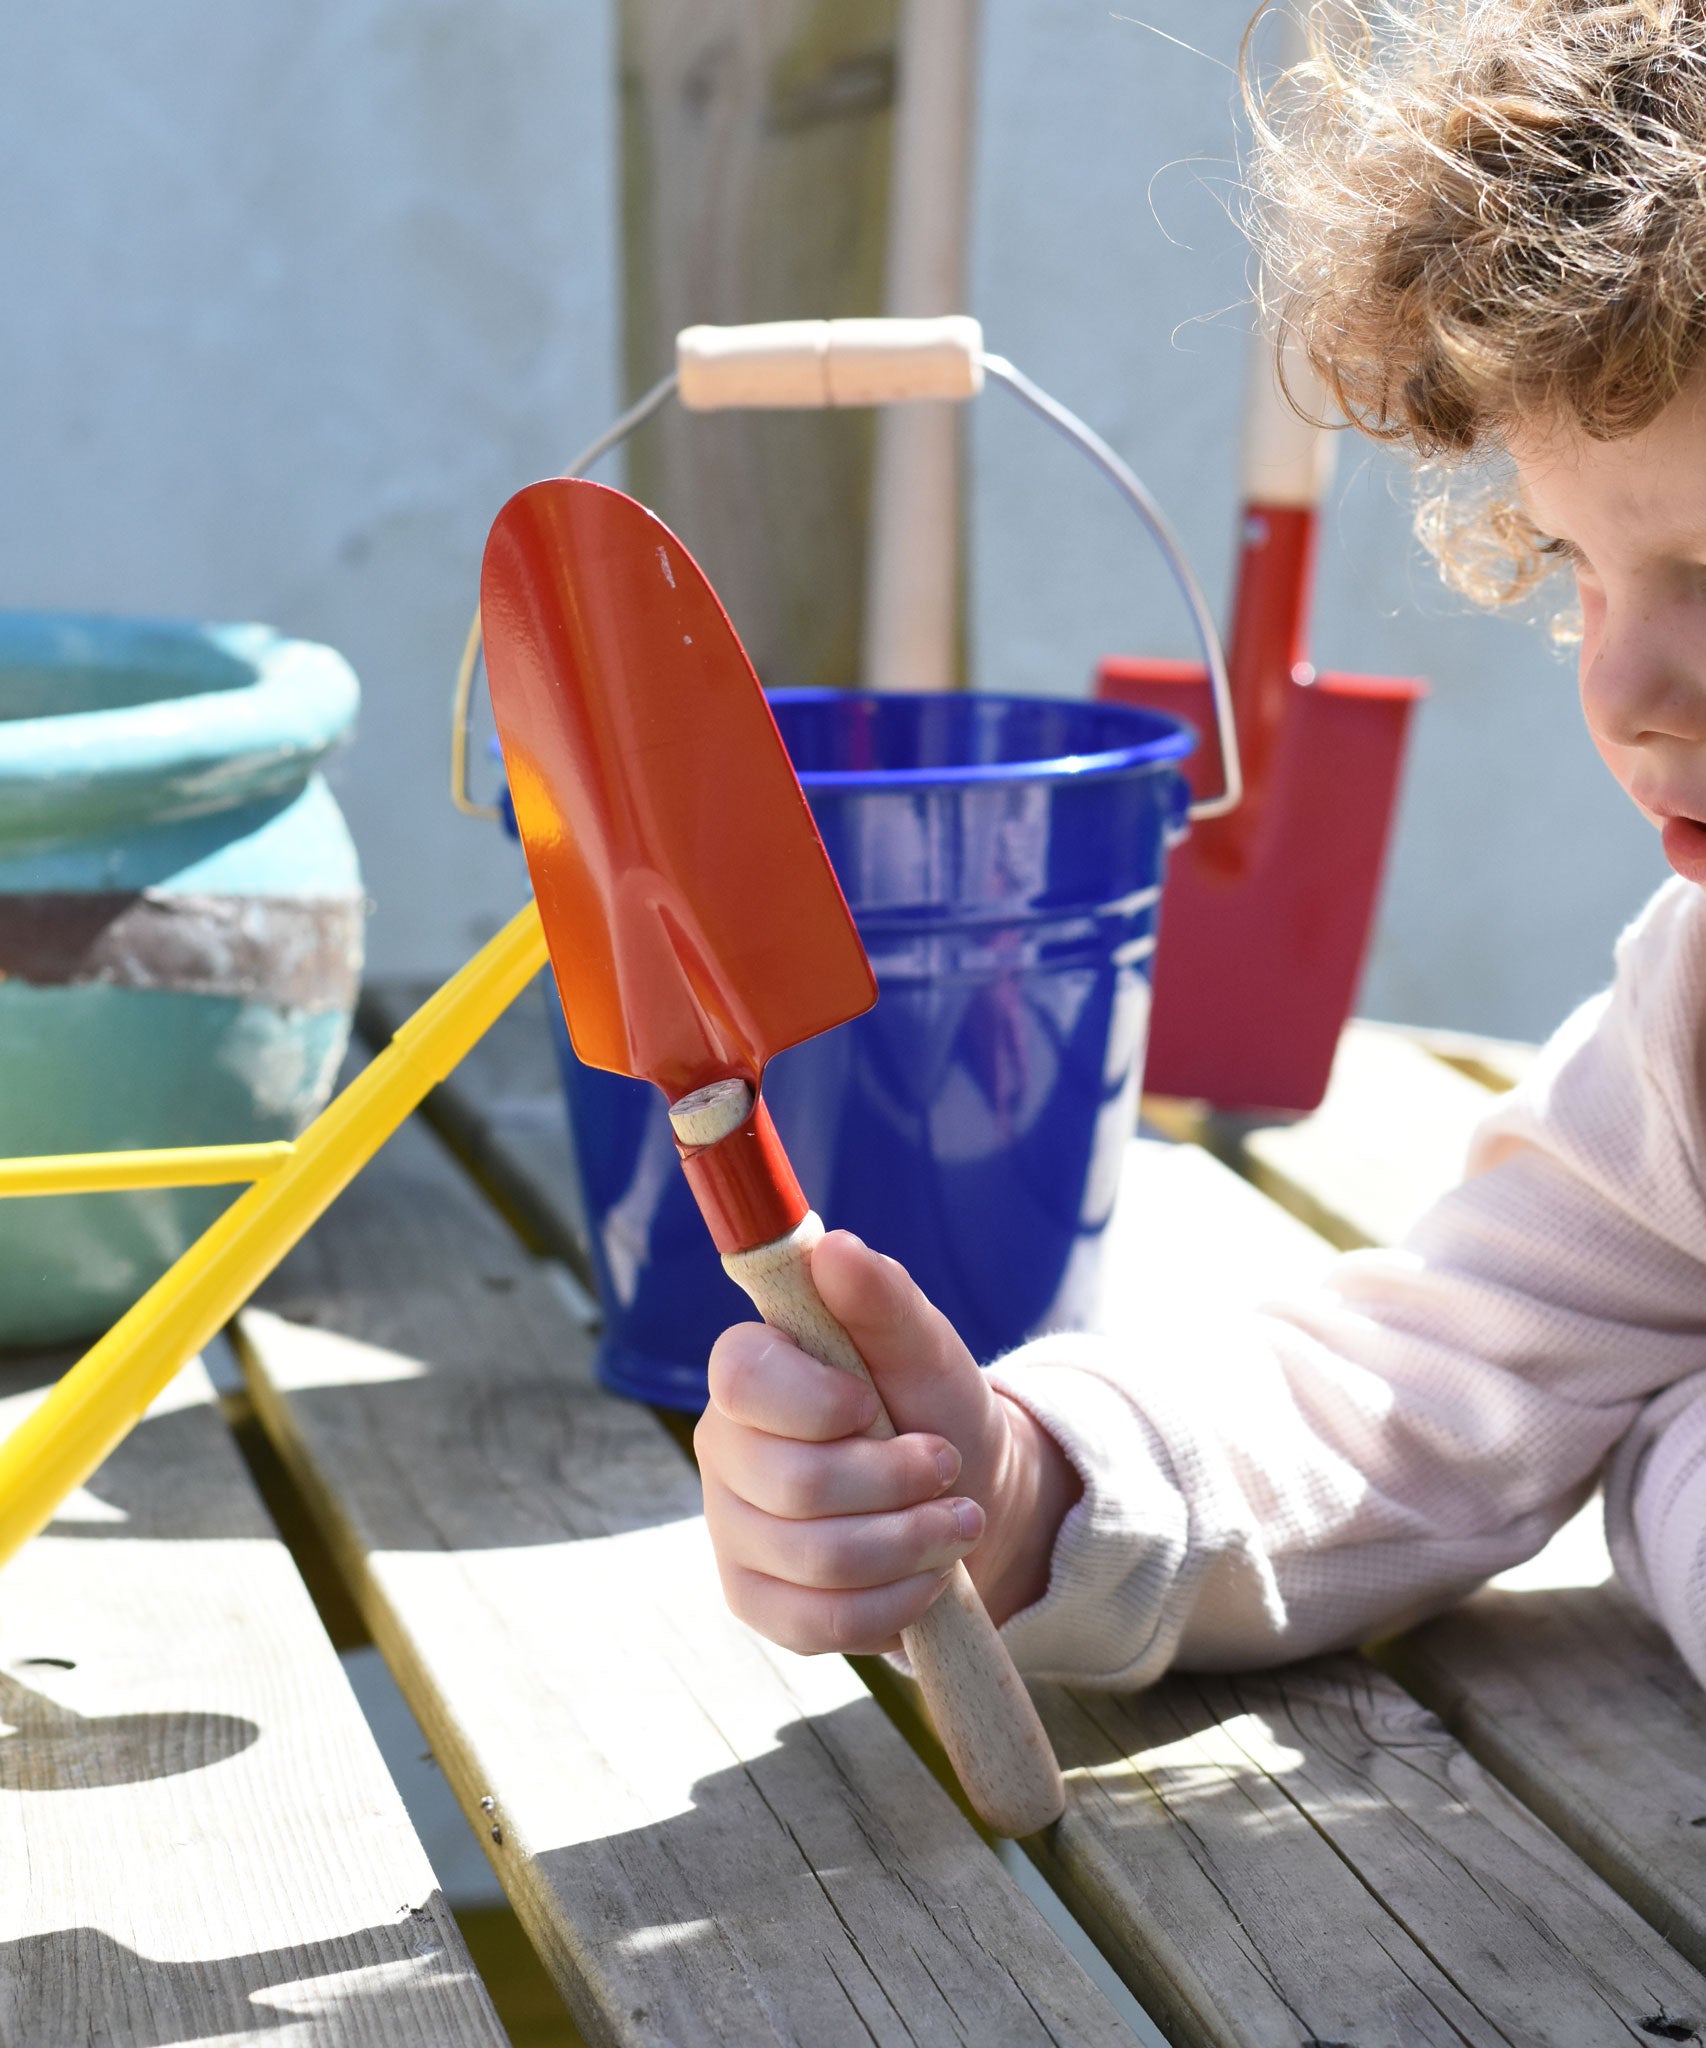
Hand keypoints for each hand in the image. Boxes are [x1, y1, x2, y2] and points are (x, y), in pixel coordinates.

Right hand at [694, 1230, 1081, 1655]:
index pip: (742, 1378)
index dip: (817, 1401)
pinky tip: (928, 1575)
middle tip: (946, 1467)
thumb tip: (833, 1246)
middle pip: (794, 1484)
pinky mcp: (755, 1601)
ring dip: (911, 1543)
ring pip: (816, 1559)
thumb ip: (880, 1297)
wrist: (963, 1496)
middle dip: (896, 1481)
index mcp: (750, 1370)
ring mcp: (732, 1531)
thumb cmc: (932, 1406)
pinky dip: (894, 1602)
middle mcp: (723, 1448)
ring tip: (958, 1521)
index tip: (874, 1402)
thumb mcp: (925, 1345)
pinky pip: (817, 1624)